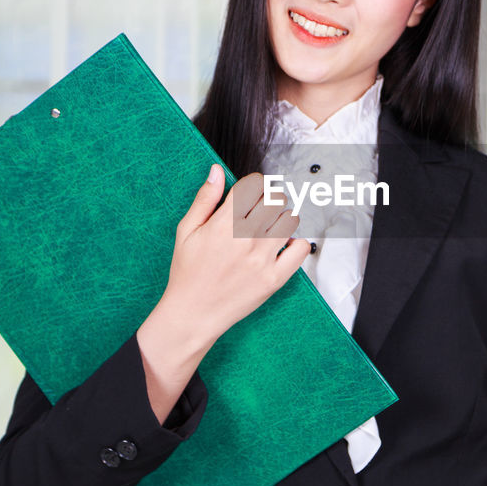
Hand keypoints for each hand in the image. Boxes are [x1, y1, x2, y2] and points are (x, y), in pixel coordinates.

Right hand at [136, 164, 308, 421]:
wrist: (193, 314)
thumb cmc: (187, 273)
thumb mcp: (186, 231)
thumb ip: (204, 199)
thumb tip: (216, 171)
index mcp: (223, 224)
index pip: (252, 186)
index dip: (254, 184)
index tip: (251, 192)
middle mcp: (246, 239)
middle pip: (274, 200)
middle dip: (269, 199)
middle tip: (261, 209)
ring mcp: (263, 259)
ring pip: (289, 220)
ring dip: (283, 217)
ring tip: (270, 226)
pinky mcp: (275, 278)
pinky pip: (300, 250)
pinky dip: (297, 242)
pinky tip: (284, 244)